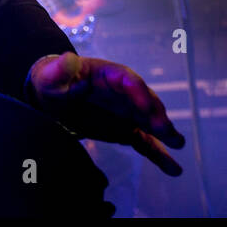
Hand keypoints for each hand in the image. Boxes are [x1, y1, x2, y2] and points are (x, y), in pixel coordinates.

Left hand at [28, 52, 184, 175]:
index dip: (137, 92)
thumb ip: (60, 69)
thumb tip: (67, 58)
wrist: (49, 99)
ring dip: (163, 133)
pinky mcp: (124, 130)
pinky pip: (144, 142)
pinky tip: (174, 168)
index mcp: (107, 74)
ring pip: (149, 122)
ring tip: (177, 143)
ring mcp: (126, 112)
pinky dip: (158, 154)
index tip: (144, 107)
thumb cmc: (50, 82)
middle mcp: (123, 93)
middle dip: (155, 114)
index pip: (127, 80)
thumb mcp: (50, 75)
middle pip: (144, 101)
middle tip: (164, 130)